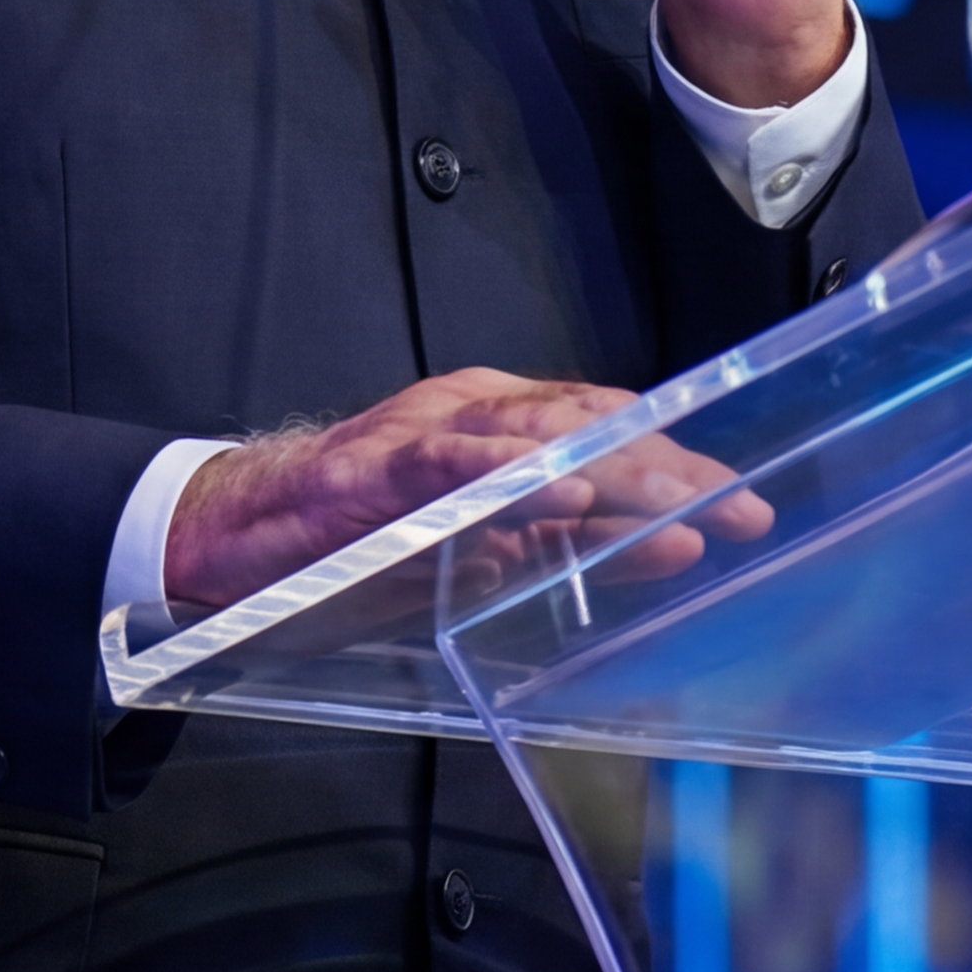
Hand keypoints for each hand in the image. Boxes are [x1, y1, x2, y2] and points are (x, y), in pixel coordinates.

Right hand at [164, 366, 776, 618]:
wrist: (226, 542)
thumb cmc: (354, 551)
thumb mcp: (480, 561)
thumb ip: (572, 549)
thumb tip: (674, 549)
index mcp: (500, 425)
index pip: (611, 429)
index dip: (681, 459)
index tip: (745, 499)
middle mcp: (473, 411)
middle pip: (592, 423)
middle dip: (673, 464)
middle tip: (744, 508)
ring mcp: (425, 431)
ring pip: (540, 435)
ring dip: (619, 469)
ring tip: (686, 503)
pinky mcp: (374, 468)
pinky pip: (458, 466)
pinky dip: (519, 478)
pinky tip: (571, 498)